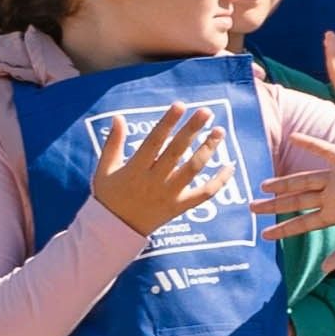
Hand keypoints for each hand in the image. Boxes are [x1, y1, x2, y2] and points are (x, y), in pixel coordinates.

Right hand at [86, 103, 234, 235]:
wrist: (114, 230)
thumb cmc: (109, 196)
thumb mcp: (105, 168)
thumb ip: (114, 143)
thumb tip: (118, 117)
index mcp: (135, 169)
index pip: (154, 141)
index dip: (167, 123)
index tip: (180, 105)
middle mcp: (154, 181)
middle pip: (177, 152)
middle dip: (192, 130)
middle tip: (206, 112)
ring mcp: (169, 195)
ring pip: (193, 169)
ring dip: (208, 150)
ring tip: (219, 131)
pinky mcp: (180, 207)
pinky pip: (204, 194)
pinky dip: (219, 181)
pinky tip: (230, 166)